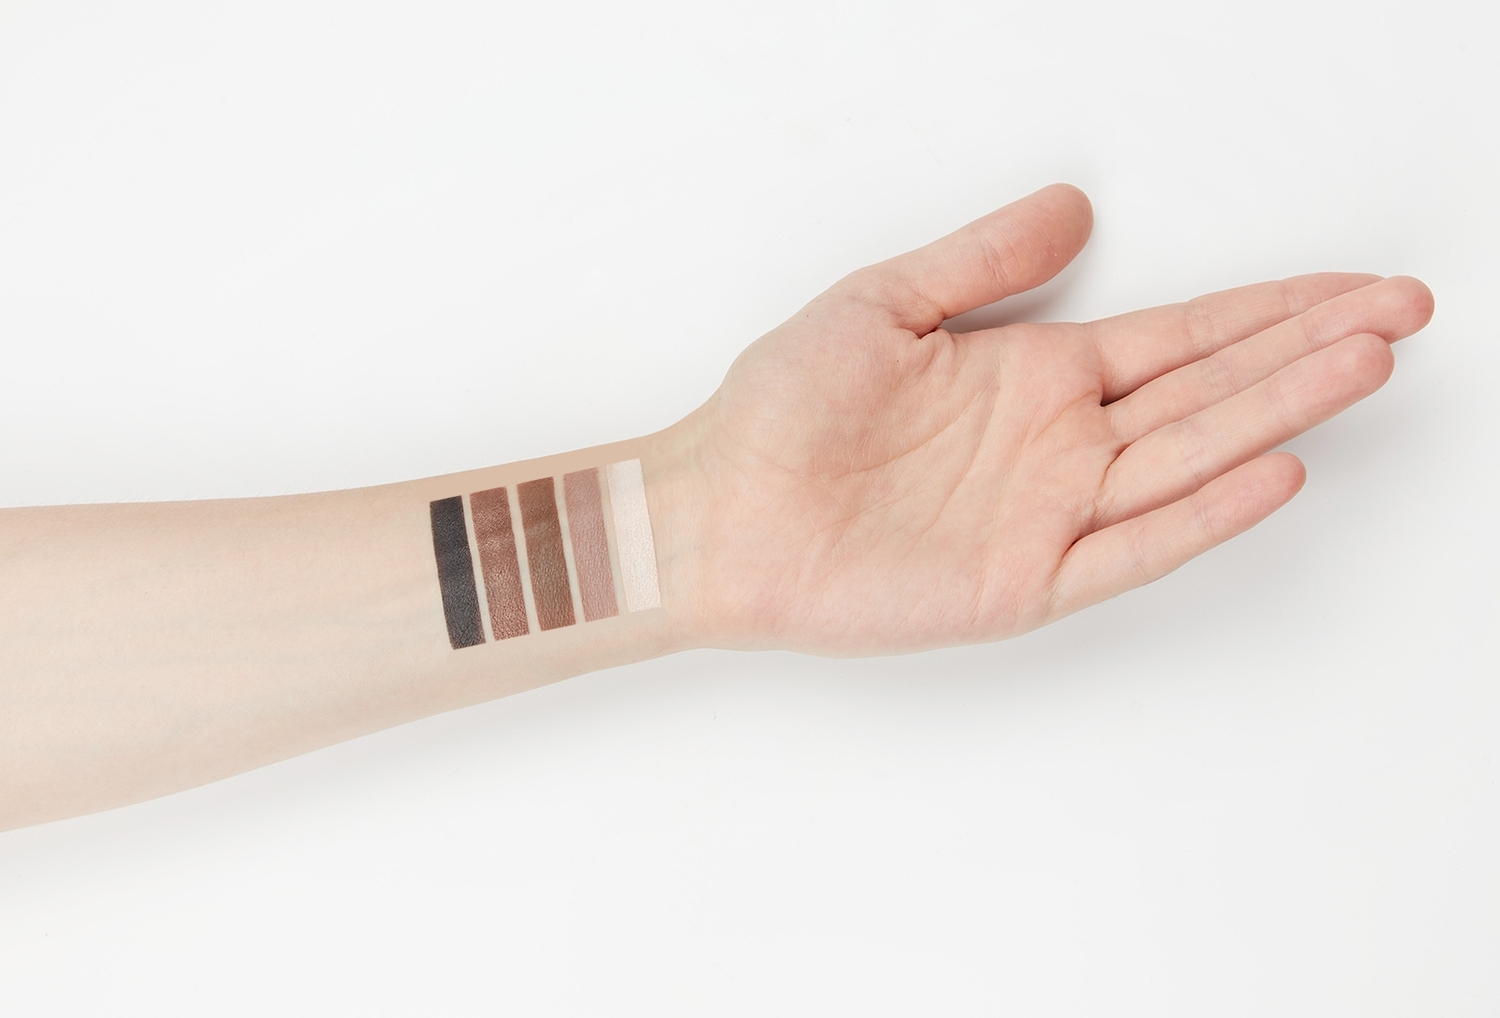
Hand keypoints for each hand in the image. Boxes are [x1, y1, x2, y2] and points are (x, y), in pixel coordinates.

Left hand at [658, 184, 1432, 652]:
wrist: (720, 510)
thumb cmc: (784, 407)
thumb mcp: (886, 301)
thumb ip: (986, 260)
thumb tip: (1077, 207)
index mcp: (1036, 374)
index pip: (1179, 336)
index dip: (1268, 309)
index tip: (1352, 286)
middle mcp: (1060, 443)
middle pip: (1208, 388)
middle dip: (1305, 348)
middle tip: (1403, 313)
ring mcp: (1050, 513)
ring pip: (1189, 455)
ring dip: (1277, 412)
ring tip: (1363, 364)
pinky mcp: (1025, 580)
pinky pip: (1131, 544)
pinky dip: (1201, 512)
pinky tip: (1269, 468)